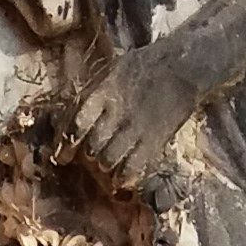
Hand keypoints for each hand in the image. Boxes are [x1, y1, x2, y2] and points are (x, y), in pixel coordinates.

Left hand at [69, 39, 201, 189]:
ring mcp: (136, 127)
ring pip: (108, 159)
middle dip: (87, 156)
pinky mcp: (154, 139)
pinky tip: (121, 178)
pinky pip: (133, 166)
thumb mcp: (113, 71)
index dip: (65, 143)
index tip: (62, 156)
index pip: (76, 123)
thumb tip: (73, 118)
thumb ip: (95, 94)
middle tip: (88, 157)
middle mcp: (117, 111)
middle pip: (91, 145)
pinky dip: (123, 176)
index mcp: (103, 92)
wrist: (183, 67)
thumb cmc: (144, 67)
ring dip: (103, 165)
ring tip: (105, 164)